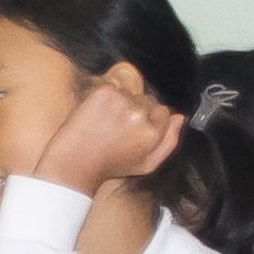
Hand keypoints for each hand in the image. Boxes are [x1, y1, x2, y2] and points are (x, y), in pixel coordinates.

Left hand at [33, 71, 184, 196]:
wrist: (72, 165)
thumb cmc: (108, 167)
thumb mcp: (146, 164)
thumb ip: (170, 142)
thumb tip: (180, 117)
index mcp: (153, 134)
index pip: (163, 112)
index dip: (147, 120)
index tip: (130, 130)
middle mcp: (140, 116)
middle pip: (146, 101)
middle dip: (133, 111)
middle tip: (113, 130)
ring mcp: (122, 103)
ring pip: (129, 93)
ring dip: (118, 103)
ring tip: (103, 124)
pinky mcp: (104, 93)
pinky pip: (112, 86)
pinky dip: (103, 97)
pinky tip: (94, 115)